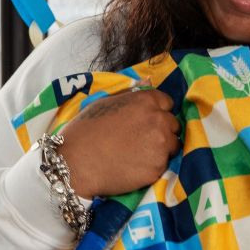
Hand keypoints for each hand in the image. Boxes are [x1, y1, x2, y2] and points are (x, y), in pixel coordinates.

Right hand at [57, 84, 180, 197]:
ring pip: (172, 145)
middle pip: (173, 125)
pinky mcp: (158, 167)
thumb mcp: (105, 102)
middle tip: (141, 140)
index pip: (167, 103)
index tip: (146, 121)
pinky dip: (153, 166)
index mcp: (146, 101)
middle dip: (162, 130)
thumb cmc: (84, 131)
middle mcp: (158, 120)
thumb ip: (130, 95)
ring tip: (138, 155)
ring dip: (161, 149)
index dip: (157, 112)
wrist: (75, 164)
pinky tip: (135, 167)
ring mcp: (161, 145)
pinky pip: (163, 164)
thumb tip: (147, 83)